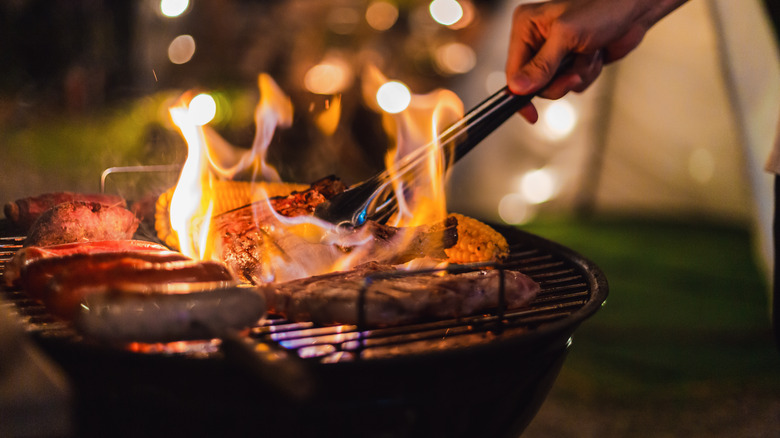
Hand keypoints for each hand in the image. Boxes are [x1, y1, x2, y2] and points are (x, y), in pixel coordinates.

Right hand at [506, 0, 687, 122]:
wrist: (634, 8)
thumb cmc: (603, 8)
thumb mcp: (567, 36)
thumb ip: (541, 64)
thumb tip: (518, 88)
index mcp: (526, 26)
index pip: (513, 70)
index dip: (521, 93)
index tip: (530, 113)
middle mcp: (537, 39)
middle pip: (534, 83)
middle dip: (558, 81)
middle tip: (574, 73)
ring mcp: (555, 52)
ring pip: (555, 86)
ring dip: (577, 75)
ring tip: (590, 54)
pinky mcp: (572, 62)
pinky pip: (572, 84)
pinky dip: (587, 74)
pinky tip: (595, 55)